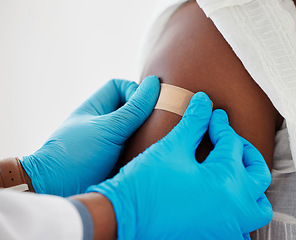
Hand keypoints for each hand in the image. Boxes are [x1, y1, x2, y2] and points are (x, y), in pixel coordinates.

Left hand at [20, 76, 159, 196]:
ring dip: (147, 134)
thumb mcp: (108, 128)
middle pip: (131, 108)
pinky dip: (144, 151)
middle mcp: (104, 122)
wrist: (58, 191)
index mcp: (97, 108)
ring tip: (154, 141)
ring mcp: (111, 142)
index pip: (120, 87)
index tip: (143, 106)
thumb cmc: (77, 155)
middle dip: (145, 114)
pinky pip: (136, 149)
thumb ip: (134, 109)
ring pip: (137, 130)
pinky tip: (148, 156)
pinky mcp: (117, 161)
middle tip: (156, 124)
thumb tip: (154, 83)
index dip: (134, 91)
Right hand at [88, 92, 271, 238]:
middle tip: (230, 141)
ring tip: (236, 173)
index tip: (211, 116)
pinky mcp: (215, 238)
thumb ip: (194, 122)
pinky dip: (240, 213)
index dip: (220, 125)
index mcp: (226, 182)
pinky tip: (226, 203)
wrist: (123, 218)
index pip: (232, 144)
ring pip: (258, 207)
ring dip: (251, 187)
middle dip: (246, 152)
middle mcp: (235, 209)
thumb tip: (204, 101)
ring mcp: (227, 228)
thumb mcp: (173, 147)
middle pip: (258, 174)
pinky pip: (242, 229)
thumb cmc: (146, 183)